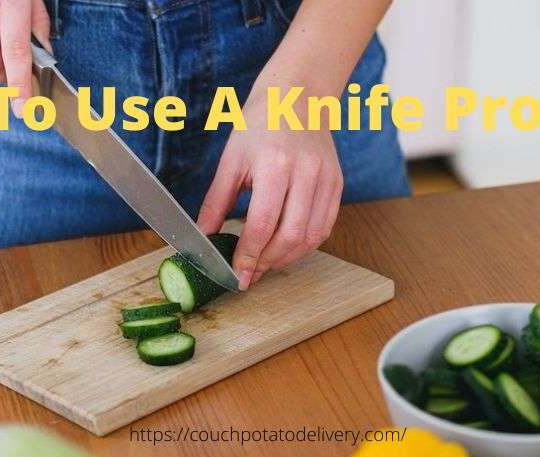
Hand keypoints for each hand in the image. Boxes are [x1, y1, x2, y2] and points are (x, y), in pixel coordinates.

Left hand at [197, 94, 343, 290]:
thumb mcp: (231, 160)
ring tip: (265, 264)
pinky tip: (286, 248)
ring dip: (287, 258)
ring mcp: (326, 179)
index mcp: (275, 165)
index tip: (238, 276)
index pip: (262, 225)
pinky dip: (305, 245)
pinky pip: (325, 227)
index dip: (249, 256)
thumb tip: (202, 236)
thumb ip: (216, 202)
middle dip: (268, 262)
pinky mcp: (337, 184)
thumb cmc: (259, 124)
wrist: (297, 96)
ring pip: (312, 237)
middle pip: (290, 237)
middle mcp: (306, 173)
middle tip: (250, 274)